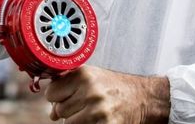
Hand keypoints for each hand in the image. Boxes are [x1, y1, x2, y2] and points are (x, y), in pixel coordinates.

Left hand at [44, 66, 169, 123]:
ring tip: (90, 112)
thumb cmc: (114, 86)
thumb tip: (52, 110)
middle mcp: (90, 91)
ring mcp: (98, 110)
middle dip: (67, 109)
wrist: (142, 98)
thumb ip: (68, 84)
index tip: (65, 96)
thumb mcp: (91, 76)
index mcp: (84, 75)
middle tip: (83, 104)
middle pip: (59, 109)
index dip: (57, 96)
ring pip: (68, 123)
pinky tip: (96, 119)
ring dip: (76, 120)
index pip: (51, 92)